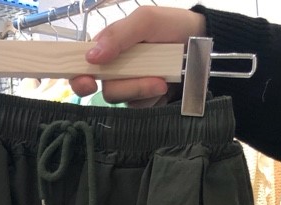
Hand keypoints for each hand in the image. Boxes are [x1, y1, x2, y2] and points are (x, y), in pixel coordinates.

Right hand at [70, 7, 206, 107]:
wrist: (202, 45)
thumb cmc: (172, 26)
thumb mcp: (145, 20)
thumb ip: (118, 34)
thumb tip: (91, 56)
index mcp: (109, 46)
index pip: (83, 62)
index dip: (78, 74)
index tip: (86, 81)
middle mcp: (115, 69)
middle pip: (102, 86)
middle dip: (121, 85)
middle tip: (133, 83)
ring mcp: (129, 87)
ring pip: (120, 98)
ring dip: (140, 89)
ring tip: (162, 78)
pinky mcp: (143, 102)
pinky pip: (137, 107)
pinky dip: (150, 97)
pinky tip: (164, 85)